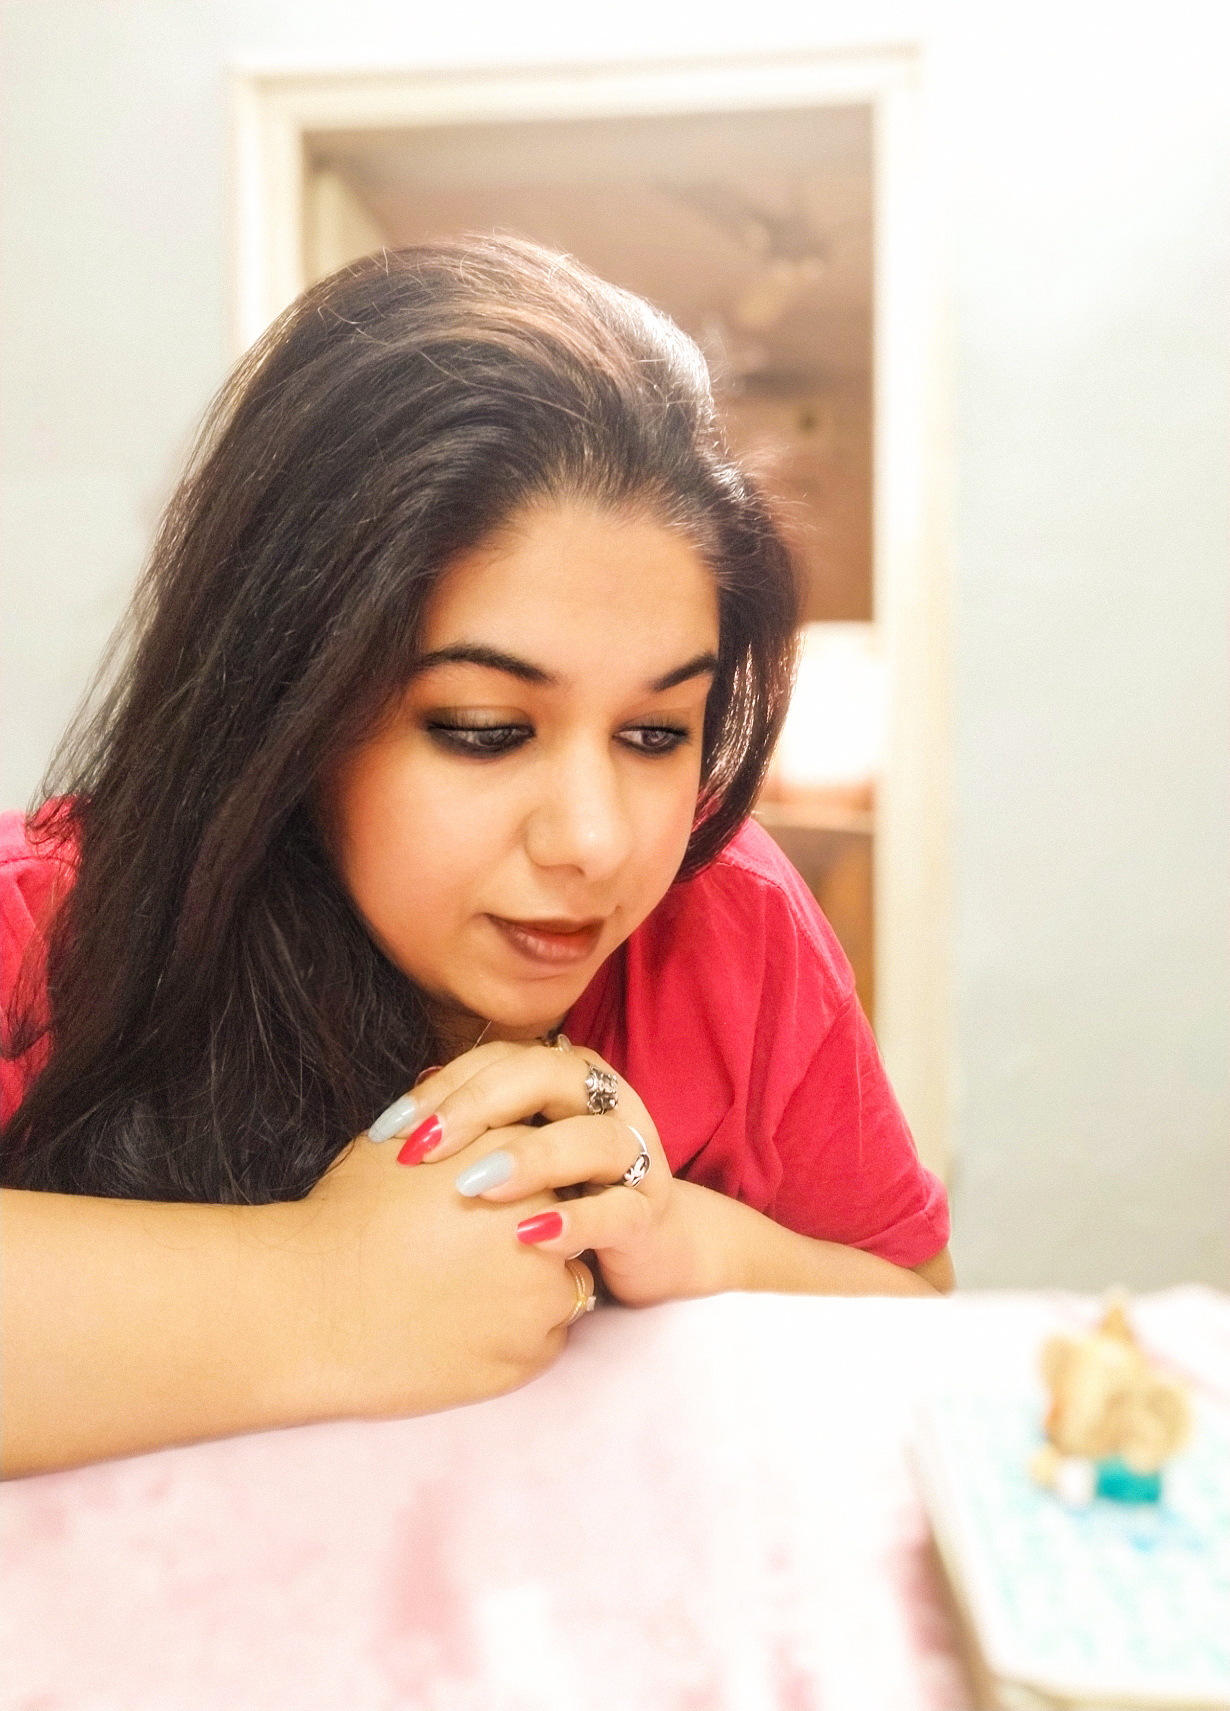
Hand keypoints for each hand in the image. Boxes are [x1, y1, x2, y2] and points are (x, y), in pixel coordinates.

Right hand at [295, 1113, 594, 1420]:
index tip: (492, 1202)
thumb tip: (486, 1117)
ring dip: (531, 1287)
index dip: (528, 1184)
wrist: (304, 1306)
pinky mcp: (530, 1354)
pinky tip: (461, 1330)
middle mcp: (545, 1218)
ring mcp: (542, 1290)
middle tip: (479, 1250)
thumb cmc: (341, 1221)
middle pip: (573, 1220)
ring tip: (463, 1292)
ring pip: (567, 1284)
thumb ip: (461, 1129)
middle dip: (539, 1232)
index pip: (557, 1162)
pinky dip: (516, 1338)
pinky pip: (546, 1341)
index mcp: (515, 1158)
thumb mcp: (402, 1147)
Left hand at [370, 1041, 702, 1306]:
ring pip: (594, 1138)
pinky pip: (620, 1211)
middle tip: (424, 1148)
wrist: (649, 1247)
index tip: (390, 1130)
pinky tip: (530, 1237)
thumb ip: (473, 1131)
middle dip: (479, 1106)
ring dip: (532, 1157)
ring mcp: (637, 1156)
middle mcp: (607, 1103)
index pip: (502, 1059)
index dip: (444, 1086)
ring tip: (474, 1187)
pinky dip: (576, 1221)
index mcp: (568, 1078)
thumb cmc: (566, 1192)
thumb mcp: (518, 1153)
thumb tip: (402, 1122)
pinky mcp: (649, 1215)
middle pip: (549, 1076)